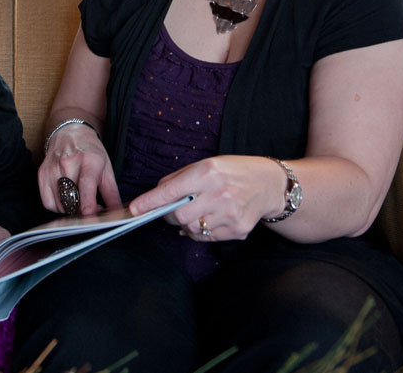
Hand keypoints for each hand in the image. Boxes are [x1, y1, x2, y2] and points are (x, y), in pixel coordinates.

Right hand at [38, 122, 120, 214]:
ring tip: (78, 200)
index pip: (86, 191)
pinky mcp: (42, 173)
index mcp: (89, 161)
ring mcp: (53, 168)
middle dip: (83, 211)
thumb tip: (117, 214)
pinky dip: (58, 207)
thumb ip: (112, 193)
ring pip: (60, 206)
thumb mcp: (107, 168)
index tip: (94, 218)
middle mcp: (69, 164)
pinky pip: (48, 203)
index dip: (90, 211)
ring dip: (71, 210)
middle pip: (73, 202)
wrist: (71, 132)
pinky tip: (66, 199)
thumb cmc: (91, 151)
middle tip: (90, 207)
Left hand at [128, 155, 284, 241]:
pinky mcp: (238, 230)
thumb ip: (180, 178)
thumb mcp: (207, 164)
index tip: (133, 209)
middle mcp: (219, 193)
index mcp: (208, 172)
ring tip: (197, 211)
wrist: (269, 184)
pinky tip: (211, 218)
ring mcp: (230, 214)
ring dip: (187, 223)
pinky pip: (208, 238)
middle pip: (179, 216)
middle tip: (172, 210)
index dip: (149, 202)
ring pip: (192, 229)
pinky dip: (202, 231)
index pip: (172, 191)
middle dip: (169, 215)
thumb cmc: (234, 171)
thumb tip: (156, 195)